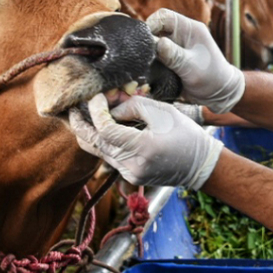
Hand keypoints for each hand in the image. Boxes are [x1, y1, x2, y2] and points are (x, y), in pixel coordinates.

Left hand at [69, 94, 223, 188]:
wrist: (199, 165)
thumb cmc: (185, 134)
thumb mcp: (162, 112)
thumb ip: (133, 106)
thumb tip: (110, 107)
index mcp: (142, 148)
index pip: (104, 129)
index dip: (96, 111)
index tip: (97, 96)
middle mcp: (132, 165)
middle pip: (93, 143)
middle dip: (80, 123)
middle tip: (73, 107)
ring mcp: (129, 174)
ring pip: (97, 151)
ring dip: (89, 132)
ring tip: (84, 114)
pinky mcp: (129, 176)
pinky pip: (107, 157)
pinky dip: (102, 141)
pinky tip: (102, 127)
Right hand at [147, 9, 244, 113]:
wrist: (219, 95)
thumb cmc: (212, 77)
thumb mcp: (192, 66)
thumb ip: (174, 55)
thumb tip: (157, 43)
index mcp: (189, 29)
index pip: (164, 16)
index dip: (151, 23)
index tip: (143, 38)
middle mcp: (180, 36)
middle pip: (155, 30)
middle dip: (147, 41)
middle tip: (142, 54)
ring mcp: (174, 48)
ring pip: (153, 45)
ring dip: (147, 54)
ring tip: (143, 64)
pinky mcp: (170, 61)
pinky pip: (154, 58)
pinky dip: (150, 64)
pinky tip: (147, 72)